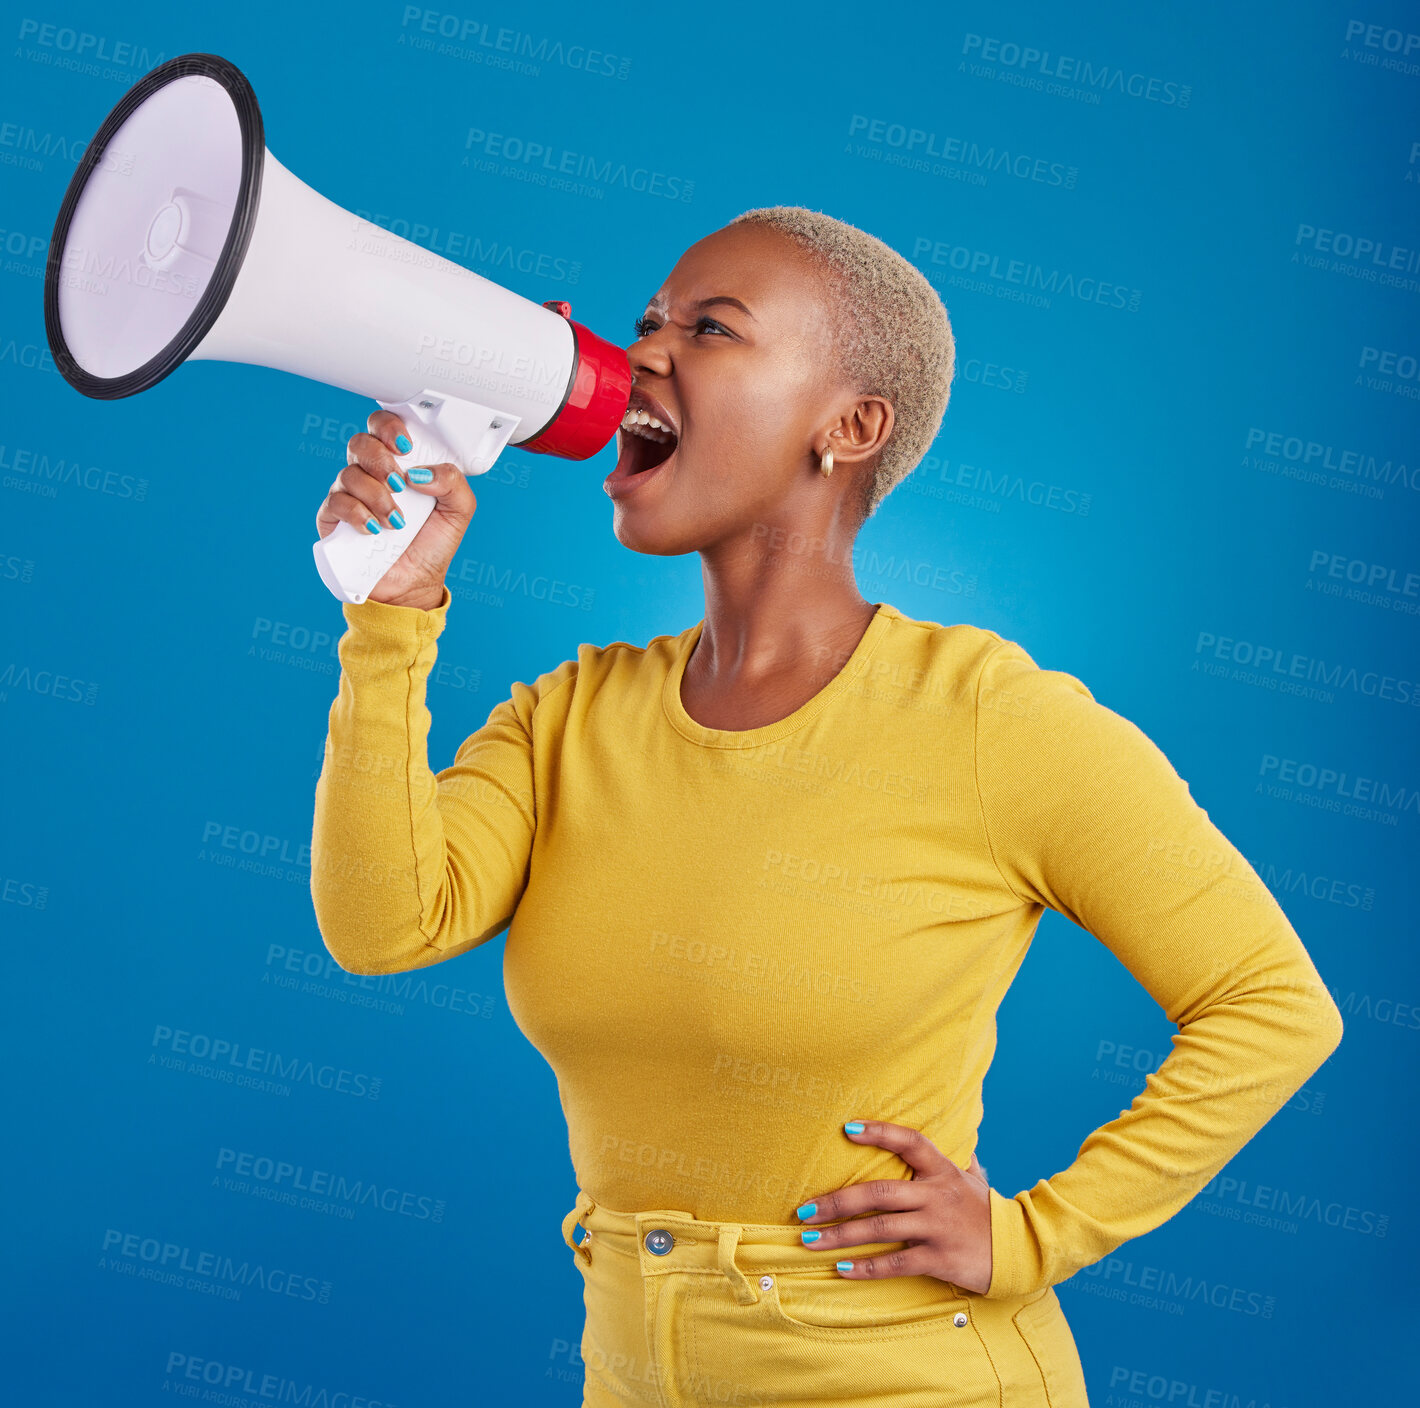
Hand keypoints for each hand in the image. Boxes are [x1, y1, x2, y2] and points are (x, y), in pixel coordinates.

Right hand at [315, 408, 477, 608]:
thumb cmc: (432, 545)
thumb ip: (452, 482)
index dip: (389, 426)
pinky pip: (336, 502)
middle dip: (381, 461)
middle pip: (360, 443)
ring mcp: (350, 494)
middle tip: (399, 485)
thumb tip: (419, 472)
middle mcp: (371, 474)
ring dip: (376, 496)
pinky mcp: (333, 517)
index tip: (406, 445)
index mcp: (399, 463)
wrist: (413, 585)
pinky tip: (374, 529)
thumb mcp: (459, 511)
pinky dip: (357, 513)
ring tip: (396, 521)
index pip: (383, 426)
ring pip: (349, 473)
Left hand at [793, 1120, 993, 1293]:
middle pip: (879, 1193)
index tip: (848, 1128)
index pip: (910, 1142)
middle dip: (836, 1201)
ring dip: (840, 1235)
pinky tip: (842, 1269)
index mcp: (942, 1170)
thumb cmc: (986, 1212)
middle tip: (803, 1210)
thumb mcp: (972, 1179)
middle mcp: (937, 1195)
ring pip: (880, 1229)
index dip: (880, 1132)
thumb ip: (956, 1158)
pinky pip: (896, 1263)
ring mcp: (937, 1227)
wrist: (1021, 1251)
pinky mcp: (939, 1258)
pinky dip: (867, 1267)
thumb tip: (954, 1135)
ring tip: (810, 1240)